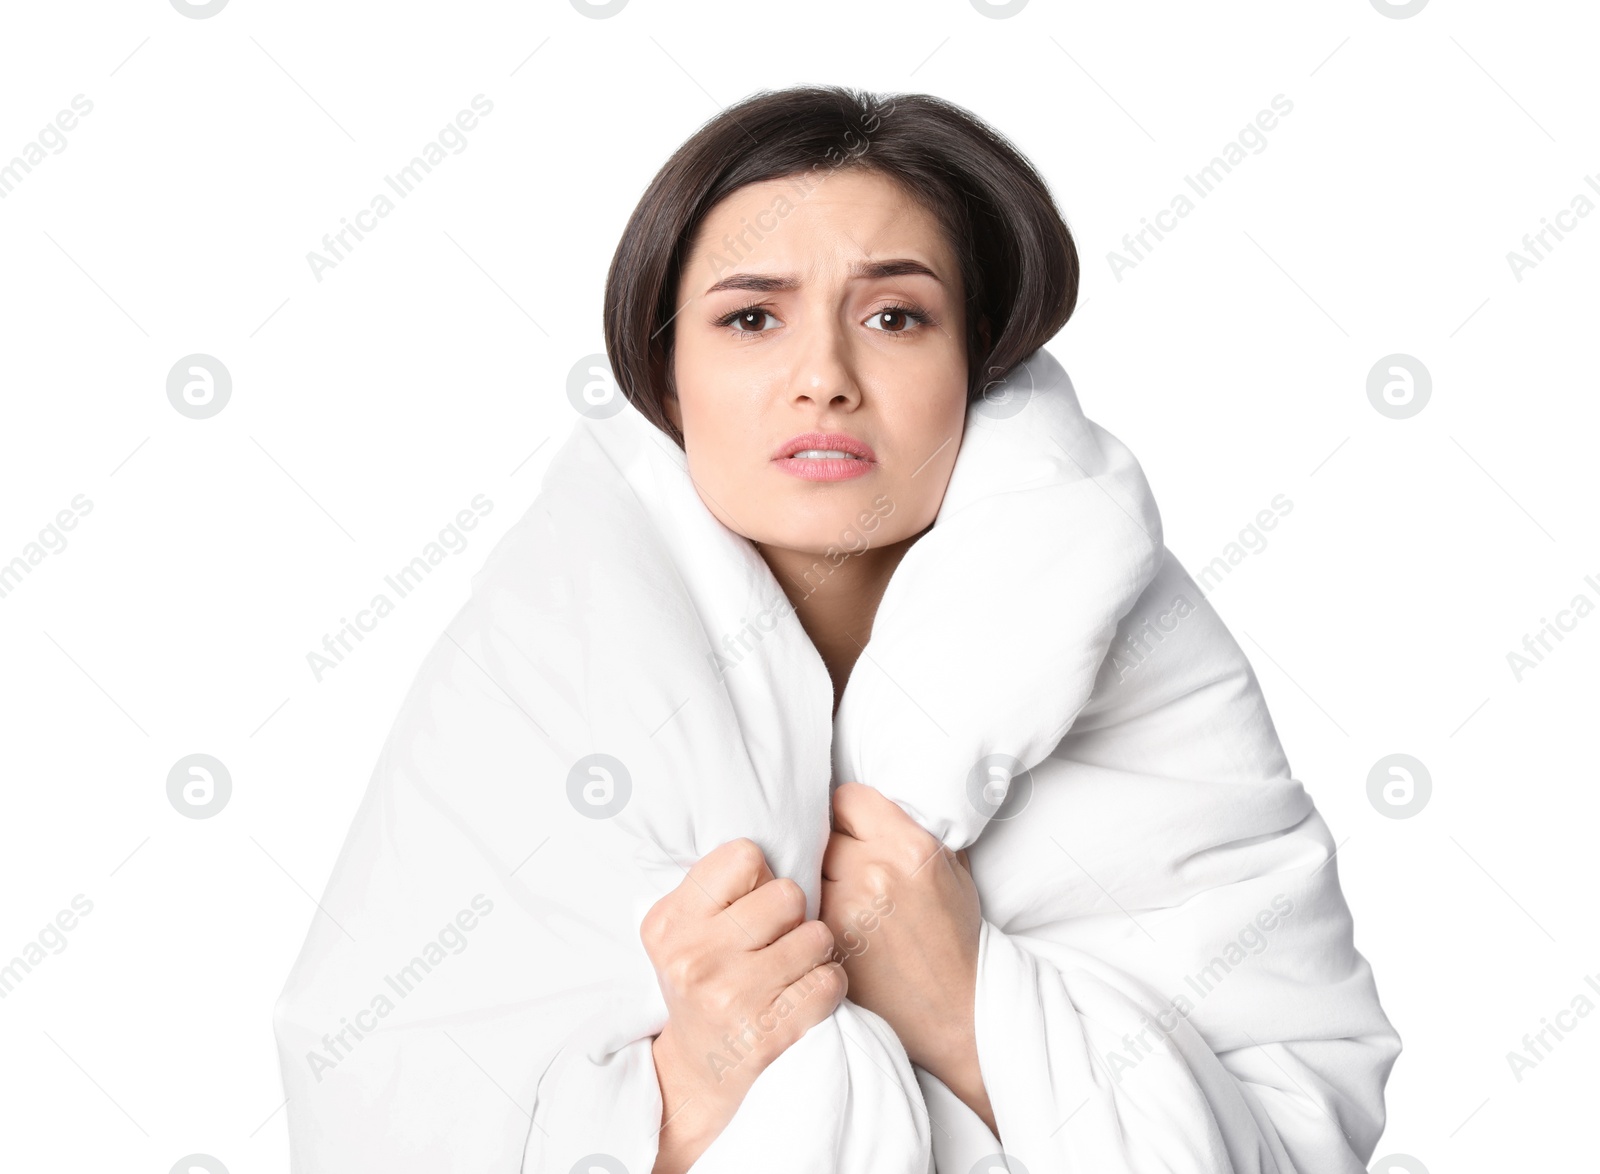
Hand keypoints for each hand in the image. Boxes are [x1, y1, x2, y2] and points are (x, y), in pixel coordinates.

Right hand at [641, 837, 846, 1173]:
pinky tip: (806, 994)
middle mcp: (694, 958)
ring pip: (817, 935)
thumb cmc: (702, 984)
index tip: (752, 902)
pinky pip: (830, 981)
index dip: (761, 876)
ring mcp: (730, 997)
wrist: (696, 1074)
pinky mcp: (767, 1034)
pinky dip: (829, 985)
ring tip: (793, 966)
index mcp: (670, 922)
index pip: (745, 856)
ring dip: (815, 950)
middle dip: (793, 914)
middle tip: (777, 939)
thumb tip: (779, 831)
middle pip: (788, 894)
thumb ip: (715, 888)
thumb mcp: (684, 931)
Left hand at [817, 782, 981, 1075]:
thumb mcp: (954, 870)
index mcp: (910, 848)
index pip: (847, 798)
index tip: (853, 827)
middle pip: (822, 833)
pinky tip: (833, 925)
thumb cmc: (957, 939)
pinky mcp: (826, 943)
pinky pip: (802, 909)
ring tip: (842, 897)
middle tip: (848, 865)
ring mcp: (845, 910)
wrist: (957, 1012)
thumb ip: (916, 829)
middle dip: (834, 845)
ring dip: (818, 878)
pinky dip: (811, 912)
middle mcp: (874, 873)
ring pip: (806, 870)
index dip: (849, 812)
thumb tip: (881, 799)